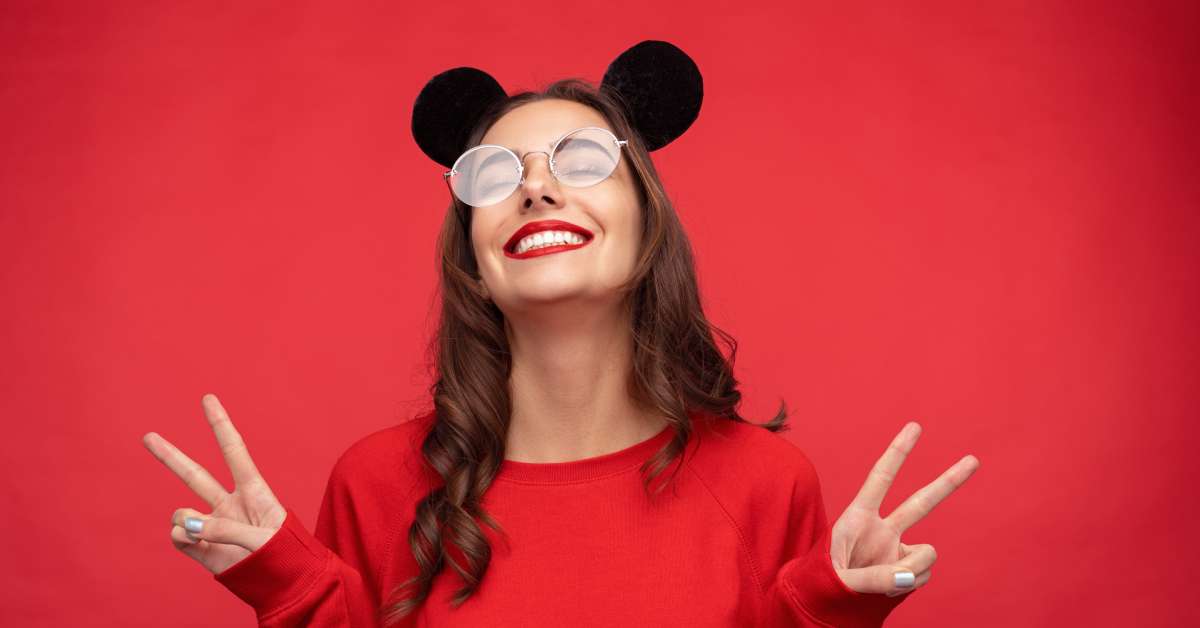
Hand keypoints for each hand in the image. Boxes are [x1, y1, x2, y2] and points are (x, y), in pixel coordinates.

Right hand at [142, 393, 286, 574]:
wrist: (285, 584)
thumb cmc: (286, 555)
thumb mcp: (264, 539)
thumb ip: (224, 530)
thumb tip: (184, 525)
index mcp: (254, 491)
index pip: (233, 451)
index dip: (220, 424)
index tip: (208, 398)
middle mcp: (230, 504)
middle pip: (195, 474)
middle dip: (171, 456)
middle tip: (148, 436)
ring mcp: (213, 525)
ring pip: (182, 511)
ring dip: (186, 521)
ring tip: (206, 536)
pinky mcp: (202, 547)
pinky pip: (178, 536)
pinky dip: (180, 538)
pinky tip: (194, 543)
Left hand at [830, 422, 979, 596]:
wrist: (824, 605)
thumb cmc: (822, 584)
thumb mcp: (838, 579)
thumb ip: (873, 578)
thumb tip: (909, 577)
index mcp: (858, 518)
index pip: (880, 479)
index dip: (897, 452)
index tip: (915, 427)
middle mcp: (882, 529)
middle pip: (921, 502)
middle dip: (949, 482)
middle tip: (973, 459)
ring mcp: (896, 549)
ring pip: (928, 553)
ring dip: (912, 571)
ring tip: (882, 583)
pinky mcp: (906, 569)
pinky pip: (922, 575)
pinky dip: (910, 584)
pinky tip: (889, 589)